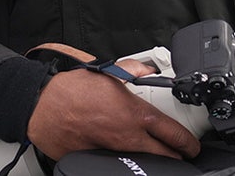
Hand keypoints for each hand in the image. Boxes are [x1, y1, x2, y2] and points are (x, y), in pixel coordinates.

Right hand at [27, 58, 201, 160]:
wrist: (41, 105)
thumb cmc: (71, 89)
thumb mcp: (108, 72)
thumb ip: (133, 71)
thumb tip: (147, 70)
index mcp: (135, 114)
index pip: (173, 134)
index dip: (188, 143)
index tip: (192, 146)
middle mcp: (126, 137)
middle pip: (164, 156)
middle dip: (175, 157)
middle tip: (180, 155)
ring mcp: (111, 152)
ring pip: (140, 162)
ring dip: (148, 158)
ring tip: (153, 154)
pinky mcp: (94, 161)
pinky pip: (114, 165)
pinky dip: (121, 160)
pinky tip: (121, 154)